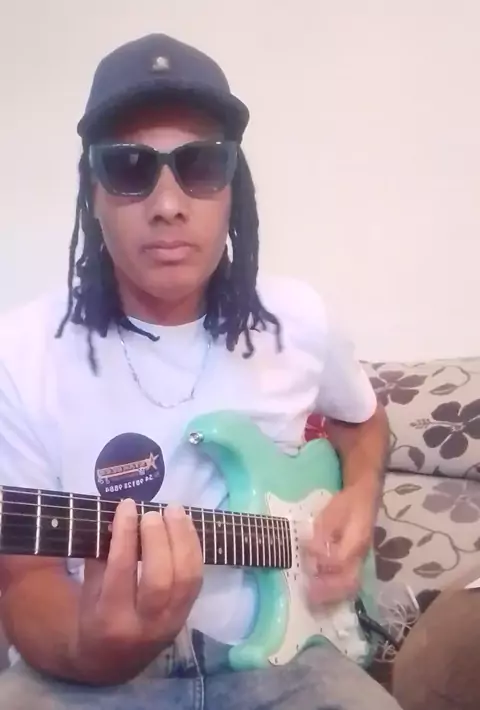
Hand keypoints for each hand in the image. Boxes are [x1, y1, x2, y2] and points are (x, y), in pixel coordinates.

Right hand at [71, 499, 202, 683]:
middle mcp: (143, 624)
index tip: (128, 505)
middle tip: (153, 512)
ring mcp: (170, 622)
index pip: (121, 570)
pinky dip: (193, 549)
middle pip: (160, 578)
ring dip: (183, 539)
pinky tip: (186, 526)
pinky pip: (196, 579)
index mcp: (109, 619)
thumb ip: (100, 556)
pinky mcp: (187, 615)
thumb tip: (119, 515)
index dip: (126, 534)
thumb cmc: (95, 615)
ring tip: (174, 510)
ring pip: (186, 579)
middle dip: (158, 539)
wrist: (114, 661)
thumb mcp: (88, 589)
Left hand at [304, 484, 376, 605]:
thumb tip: (312, 552)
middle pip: (349, 581)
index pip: (340, 560)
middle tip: (309, 595)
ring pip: (351, 586)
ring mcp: (361, 562)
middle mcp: (361, 556)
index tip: (308, 564)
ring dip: (332, 595)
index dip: (323, 565)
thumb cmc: (347, 504)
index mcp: (356, 540)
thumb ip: (322, 532)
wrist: (365, 500)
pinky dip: (336, 593)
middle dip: (329, 590)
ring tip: (313, 600)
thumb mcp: (331, 512)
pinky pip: (350, 584)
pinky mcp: (357, 565)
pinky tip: (322, 596)